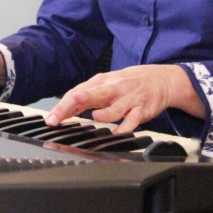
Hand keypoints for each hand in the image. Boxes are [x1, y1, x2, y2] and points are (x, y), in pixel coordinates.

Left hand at [45, 64, 204, 133]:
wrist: (161, 79)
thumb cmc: (129, 83)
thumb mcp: (107, 85)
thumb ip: (87, 97)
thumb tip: (65, 110)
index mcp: (101, 82)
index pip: (78, 92)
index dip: (63, 107)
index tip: (51, 119)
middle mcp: (113, 88)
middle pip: (92, 95)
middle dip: (77, 103)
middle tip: (62, 114)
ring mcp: (128, 99)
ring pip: (115, 107)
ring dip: (105, 113)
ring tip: (95, 117)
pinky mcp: (142, 109)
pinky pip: (132, 120)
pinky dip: (125, 127)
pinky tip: (117, 133)